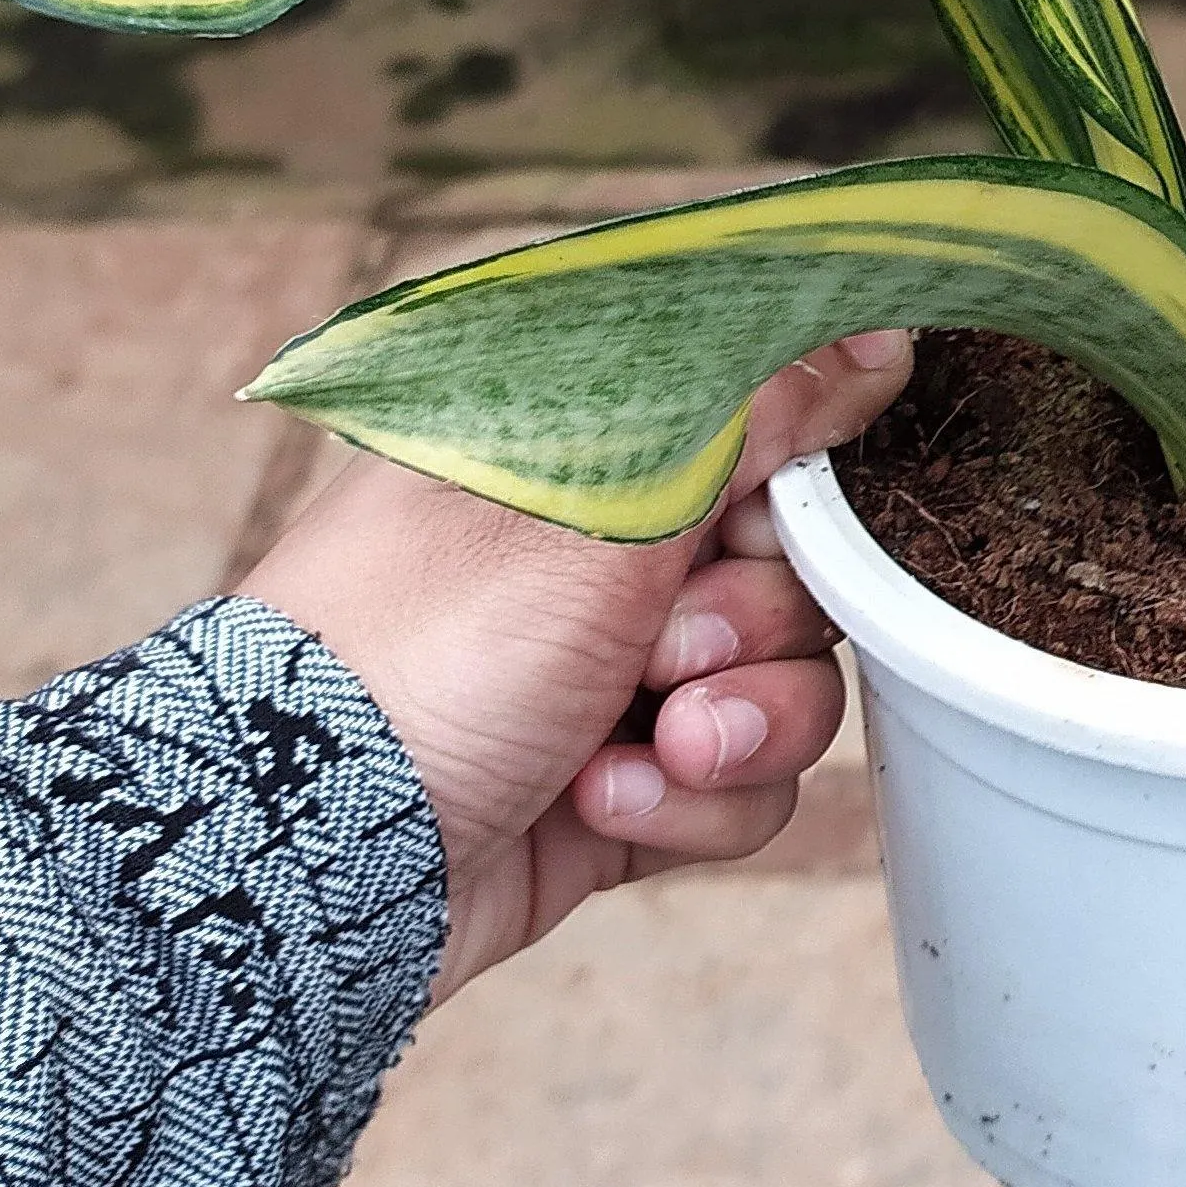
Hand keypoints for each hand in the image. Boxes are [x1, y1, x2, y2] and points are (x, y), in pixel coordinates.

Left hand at [240, 330, 911, 999]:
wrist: (308, 858)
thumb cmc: (422, 647)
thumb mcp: (609, 498)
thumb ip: (758, 405)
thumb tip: (877, 327)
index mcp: (587, 441)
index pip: (762, 411)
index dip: (797, 467)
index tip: (779, 511)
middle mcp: (605, 544)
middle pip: (795, 558)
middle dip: (756, 622)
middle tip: (670, 647)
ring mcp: (612, 665)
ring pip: (787, 678)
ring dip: (739, 724)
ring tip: (649, 744)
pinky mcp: (626, 778)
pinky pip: (744, 783)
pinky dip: (694, 803)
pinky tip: (602, 800)